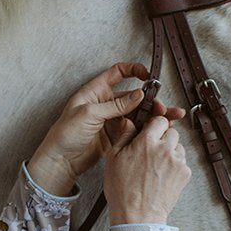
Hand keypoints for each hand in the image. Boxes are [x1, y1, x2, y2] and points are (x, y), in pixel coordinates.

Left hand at [27, 60, 187, 195]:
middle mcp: (105, 103)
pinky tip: (156, 130)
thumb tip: (138, 94)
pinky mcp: (116, 135)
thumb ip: (115, 105)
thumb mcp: (89, 114)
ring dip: (152, 116)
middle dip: (150, 101)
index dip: (134, 70)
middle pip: (133, 96)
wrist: (61, 160)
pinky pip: (134, 129)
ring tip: (169, 119)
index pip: (118, 72)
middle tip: (162, 109)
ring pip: (136, 114)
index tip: (148, 76)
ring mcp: (111, 120)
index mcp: (96, 91)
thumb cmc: (65, 133)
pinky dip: (146, 129)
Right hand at [103, 108, 191, 225]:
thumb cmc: (123, 190)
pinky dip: (175, 166)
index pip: (160, 120)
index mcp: (146, 141)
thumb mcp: (114, 159)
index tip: (150, 132)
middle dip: (163, 138)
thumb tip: (128, 122)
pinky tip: (162, 175)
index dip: (154, 126)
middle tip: (152, 150)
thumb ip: (123, 136)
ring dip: (170, 151)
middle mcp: (165, 148)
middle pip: (172, 132)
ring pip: (179, 146)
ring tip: (157, 165)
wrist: (138, 216)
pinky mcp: (185, 174)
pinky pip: (183, 162)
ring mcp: (177, 161)